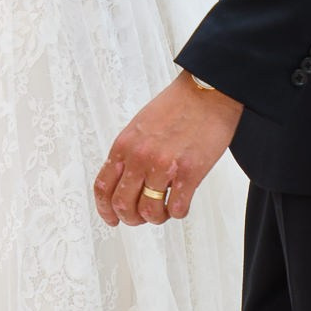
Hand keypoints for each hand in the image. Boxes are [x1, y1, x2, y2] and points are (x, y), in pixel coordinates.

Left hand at [95, 73, 241, 227]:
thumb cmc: (177, 106)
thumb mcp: (140, 126)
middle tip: (142, 217)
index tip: (112, 218)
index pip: (103, 187)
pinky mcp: (189, 173)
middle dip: (132, 218)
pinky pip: (176, 209)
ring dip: (157, 217)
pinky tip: (182, 201)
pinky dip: (177, 212)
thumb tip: (125, 181)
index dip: (105, 210)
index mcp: (124, 145)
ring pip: (149, 212)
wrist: (208, 92)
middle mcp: (140, 157)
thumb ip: (130, 153)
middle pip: (123, 205)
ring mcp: (164, 166)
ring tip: (165, 209)